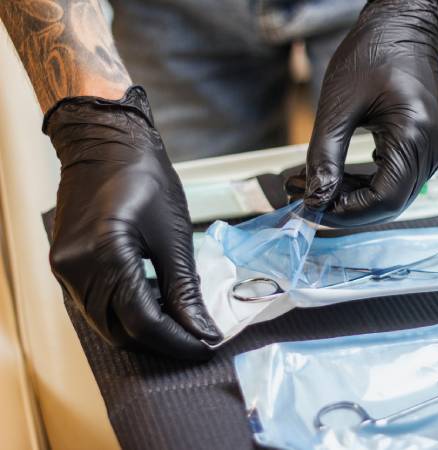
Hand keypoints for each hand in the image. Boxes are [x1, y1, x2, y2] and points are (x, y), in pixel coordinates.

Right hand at [45, 86, 220, 359]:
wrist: (105, 143)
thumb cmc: (143, 177)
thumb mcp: (173, 234)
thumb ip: (184, 288)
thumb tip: (202, 330)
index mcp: (106, 255)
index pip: (143, 322)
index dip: (178, 341)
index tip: (205, 347)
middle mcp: (76, 268)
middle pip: (120, 331)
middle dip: (162, 341)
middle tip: (197, 336)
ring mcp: (65, 268)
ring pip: (105, 323)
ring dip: (143, 329)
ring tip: (179, 320)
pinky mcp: (66, 265)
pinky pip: (95, 305)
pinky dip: (125, 312)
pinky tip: (152, 302)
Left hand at [291, 0, 437, 226]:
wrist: (403, 27)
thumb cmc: (372, 54)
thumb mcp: (338, 105)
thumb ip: (325, 156)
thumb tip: (315, 198)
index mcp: (415, 133)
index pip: (386, 198)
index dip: (348, 212)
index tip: (314, 208)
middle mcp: (434, 146)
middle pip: (392, 202)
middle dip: (348, 207)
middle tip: (310, 199)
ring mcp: (437, 148)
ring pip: (396, 195)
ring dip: (357, 197)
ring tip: (320, 186)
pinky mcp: (430, 145)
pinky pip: (401, 179)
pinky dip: (370, 184)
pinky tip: (343, 177)